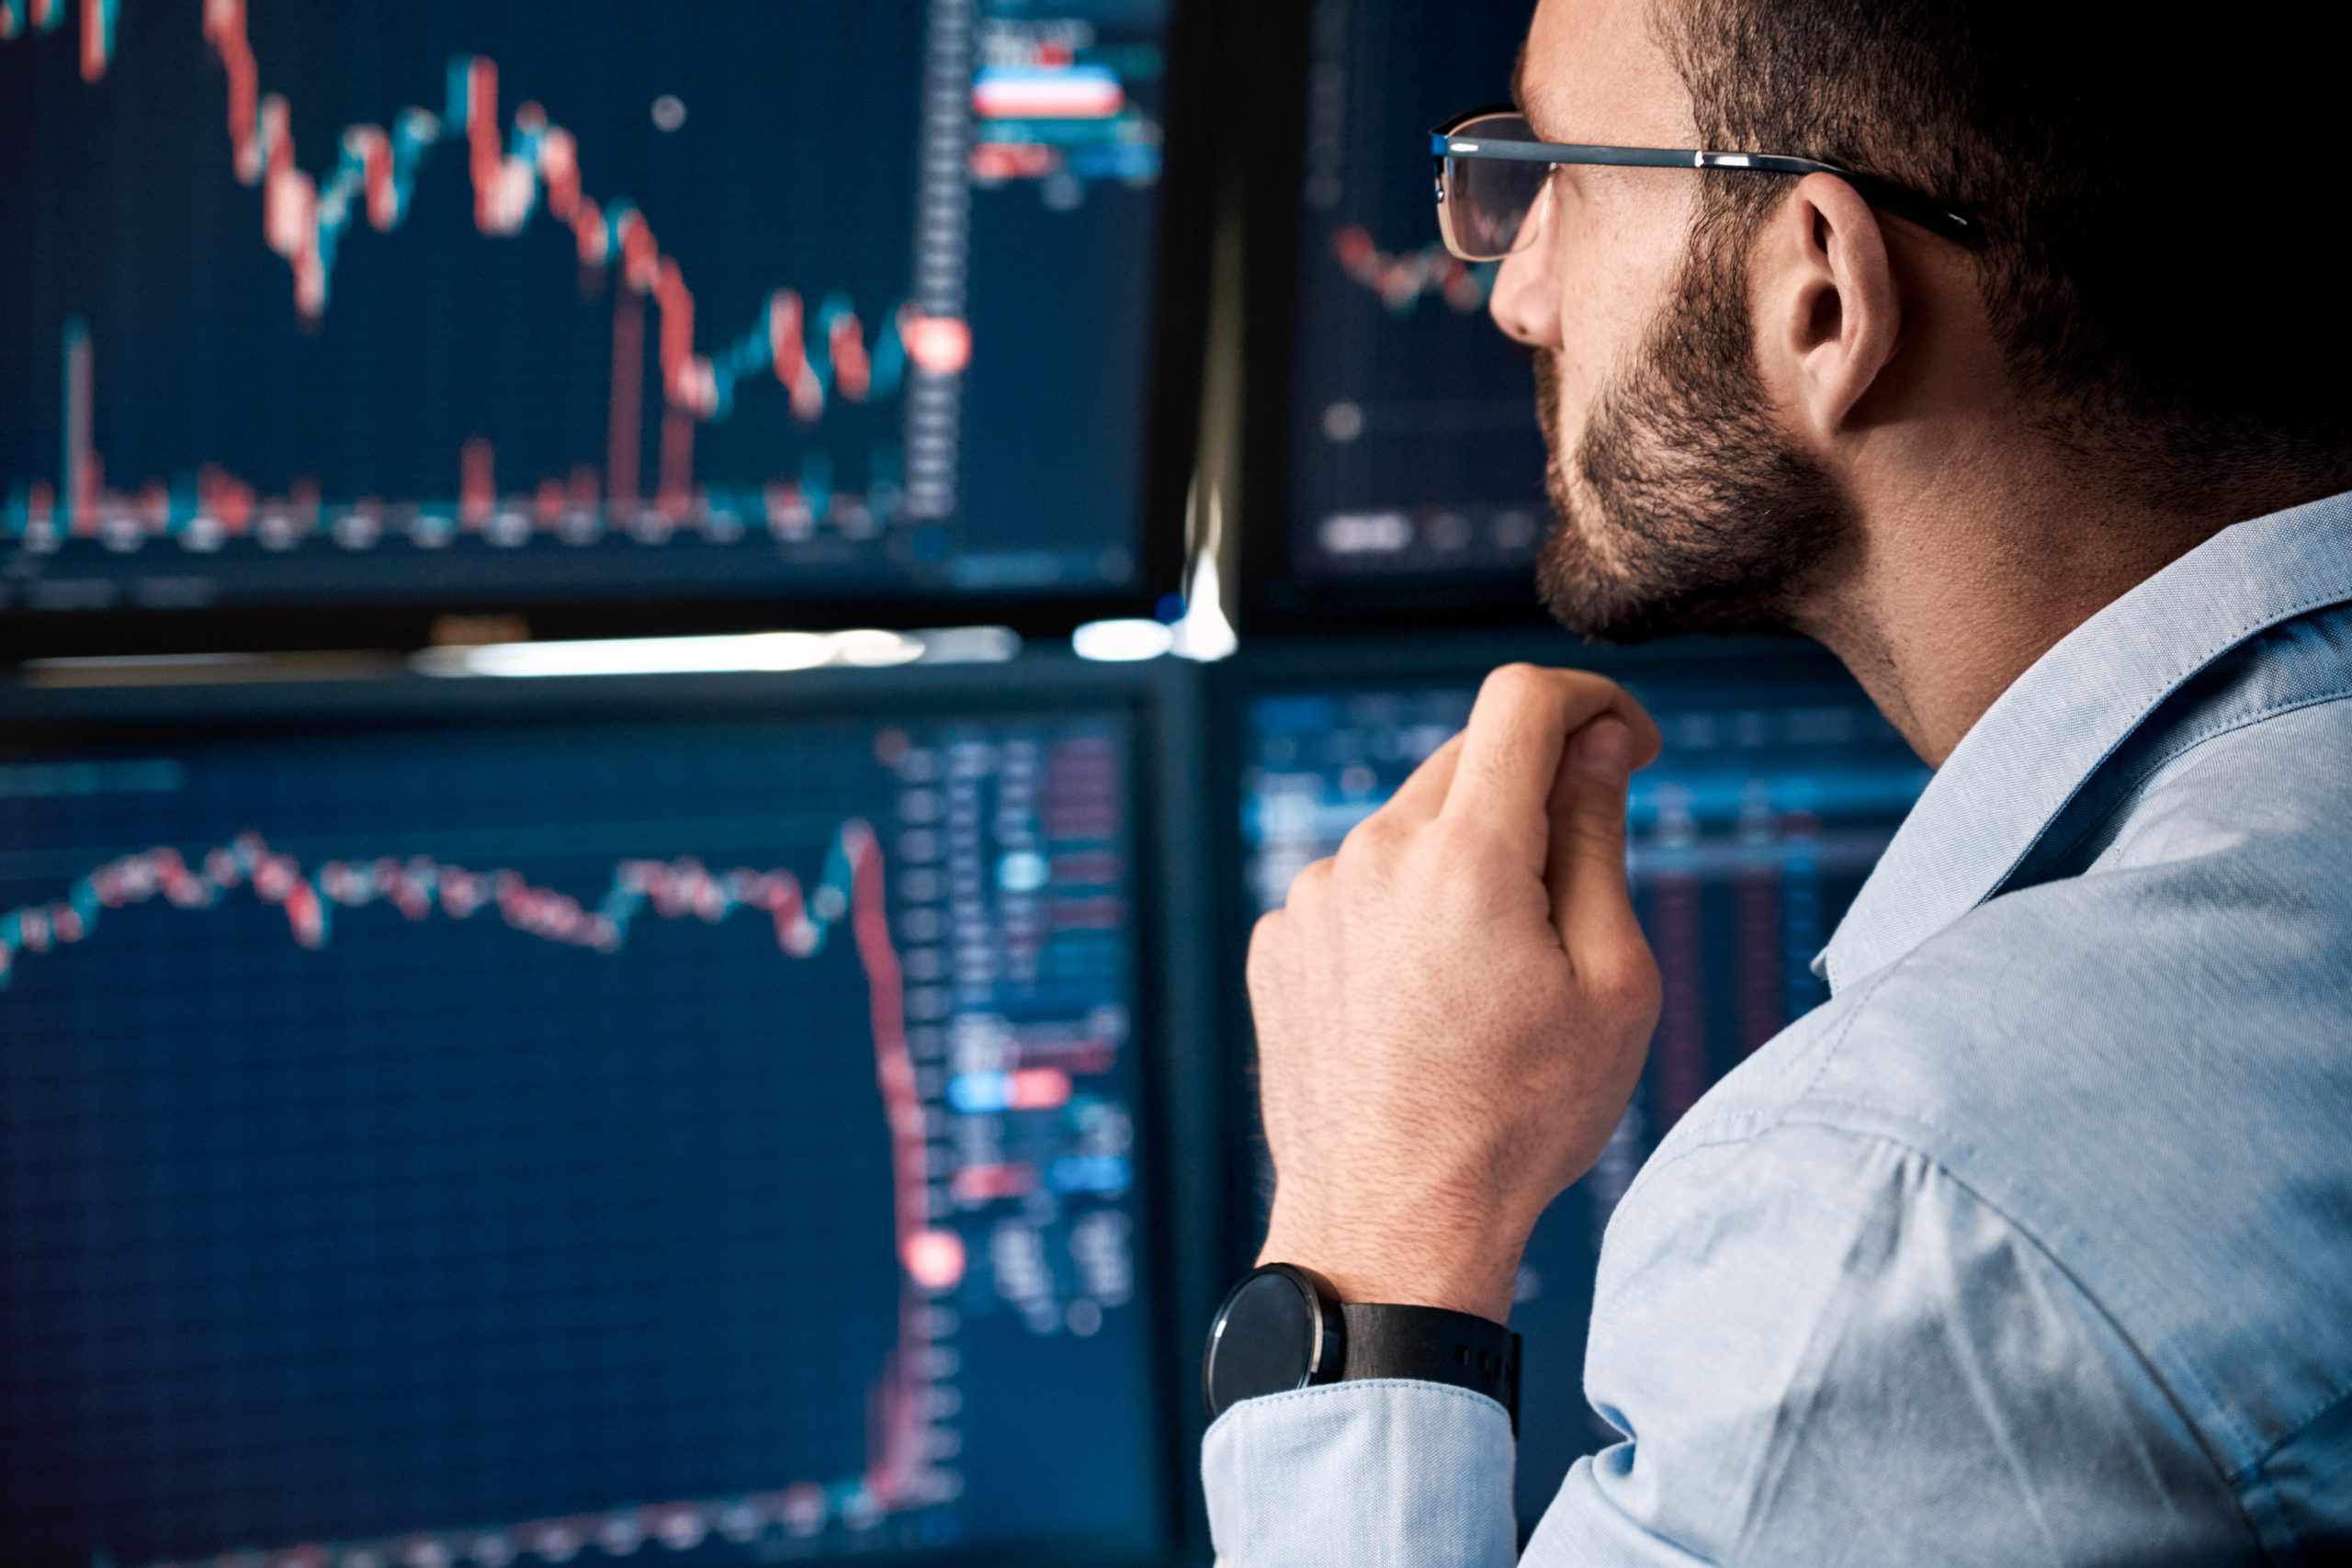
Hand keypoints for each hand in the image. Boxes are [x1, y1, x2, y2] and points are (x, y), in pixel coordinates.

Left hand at [1247, 664, 1663, 1323]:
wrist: (1389, 1226)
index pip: (1522, 700)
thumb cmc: (1519, 1120)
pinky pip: (1356, 890)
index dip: (1588, 701)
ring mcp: (1312, 899)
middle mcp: (1373, 855)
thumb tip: (1593, 746)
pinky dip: (1399, 914)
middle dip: (1530, 794)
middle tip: (1569, 893)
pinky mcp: (1277, 943)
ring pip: (1408, 830)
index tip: (1623, 743)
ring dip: (1459, 863)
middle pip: (1468, 762)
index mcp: (1467, 857)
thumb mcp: (1611, 984)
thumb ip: (1598, 841)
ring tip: (1486, 982)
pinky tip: (1421, 1007)